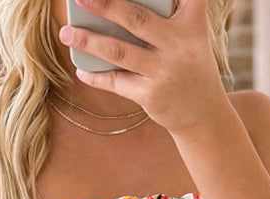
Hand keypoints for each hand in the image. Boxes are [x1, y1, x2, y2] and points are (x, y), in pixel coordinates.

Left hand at [57, 0, 229, 135]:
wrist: (203, 116)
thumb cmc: (189, 66)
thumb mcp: (189, 38)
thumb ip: (164, 20)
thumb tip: (114, 14)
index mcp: (191, 26)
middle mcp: (178, 46)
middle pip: (135, 19)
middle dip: (105, 5)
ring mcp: (163, 72)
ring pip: (118, 51)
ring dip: (88, 41)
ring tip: (66, 33)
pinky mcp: (151, 96)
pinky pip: (117, 82)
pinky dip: (96, 76)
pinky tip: (82, 70)